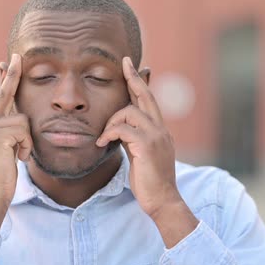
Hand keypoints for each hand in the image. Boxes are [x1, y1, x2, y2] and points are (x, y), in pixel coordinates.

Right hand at [0, 54, 31, 229]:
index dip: (5, 80)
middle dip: (12, 75)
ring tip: (18, 156)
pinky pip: (23, 130)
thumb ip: (11, 135)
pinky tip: (18, 159)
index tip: (7, 62)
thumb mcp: (6, 152)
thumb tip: (22, 121)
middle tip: (17, 56)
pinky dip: (25, 146)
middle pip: (3, 94)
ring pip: (22, 119)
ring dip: (27, 140)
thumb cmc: (2, 179)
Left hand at [96, 57, 183, 218]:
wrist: (162, 201)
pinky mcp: (148, 146)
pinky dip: (110, 133)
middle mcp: (161, 129)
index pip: (149, 101)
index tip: (132, 67)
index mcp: (159, 131)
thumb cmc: (149, 181)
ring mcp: (156, 136)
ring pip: (130, 112)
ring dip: (111, 121)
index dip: (140, 83)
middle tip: (124, 63)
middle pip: (146, 96)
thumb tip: (120, 128)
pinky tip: (102, 144)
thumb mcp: (140, 154)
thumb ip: (134, 138)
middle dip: (133, 78)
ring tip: (103, 137)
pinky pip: (124, 129)